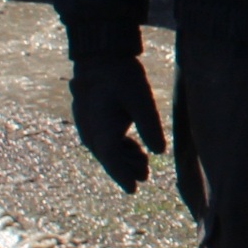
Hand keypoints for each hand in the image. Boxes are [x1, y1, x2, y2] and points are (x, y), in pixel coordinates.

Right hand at [69, 44, 165, 193]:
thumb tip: (160, 152)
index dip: (122, 175)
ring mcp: (87, 126)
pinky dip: (118, 148)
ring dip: (123, 159)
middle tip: (145, 175)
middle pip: (108, 158)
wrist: (100, 58)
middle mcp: (90, 131)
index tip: (132, 189)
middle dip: (126, 169)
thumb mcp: (141, 99)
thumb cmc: (121, 76)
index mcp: (101, 127)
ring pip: (105, 151)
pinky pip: (103, 142)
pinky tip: (134, 149)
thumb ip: (150, 125)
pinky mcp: (90, 121)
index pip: (110, 159)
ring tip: (143, 163)